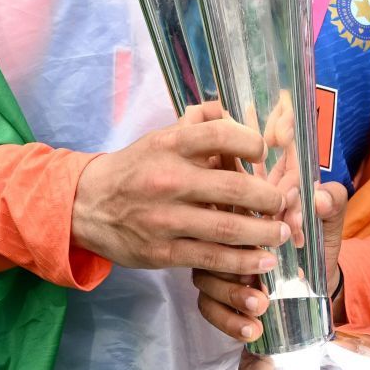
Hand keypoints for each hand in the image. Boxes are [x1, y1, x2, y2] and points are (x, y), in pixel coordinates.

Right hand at [70, 102, 289, 274]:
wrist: (86, 206)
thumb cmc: (135, 168)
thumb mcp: (160, 137)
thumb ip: (198, 122)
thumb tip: (230, 107)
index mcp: (171, 145)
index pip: (221, 135)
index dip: (253, 143)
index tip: (264, 154)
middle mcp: (169, 180)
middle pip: (234, 188)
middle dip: (269, 198)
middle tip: (284, 202)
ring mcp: (165, 219)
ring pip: (227, 228)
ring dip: (264, 233)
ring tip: (284, 233)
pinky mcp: (163, 252)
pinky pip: (210, 258)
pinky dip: (242, 261)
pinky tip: (263, 261)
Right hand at [193, 181, 347, 343]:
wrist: (317, 277)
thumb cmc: (315, 240)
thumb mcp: (327, 218)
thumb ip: (332, 201)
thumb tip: (319, 201)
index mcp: (247, 204)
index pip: (237, 204)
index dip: (259, 222)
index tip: (291, 238)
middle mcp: (222, 230)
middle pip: (214, 242)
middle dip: (240, 262)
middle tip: (269, 276)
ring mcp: (213, 260)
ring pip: (206, 276)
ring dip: (232, 294)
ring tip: (261, 307)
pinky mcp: (213, 290)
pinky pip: (207, 305)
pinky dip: (226, 320)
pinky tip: (250, 330)